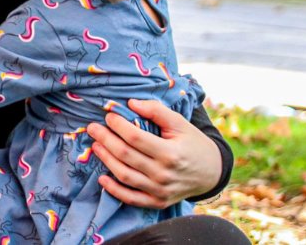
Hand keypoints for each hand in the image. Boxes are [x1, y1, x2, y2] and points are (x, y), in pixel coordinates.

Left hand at [86, 99, 222, 207]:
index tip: (108, 116)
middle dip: (105, 139)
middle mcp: (164, 174)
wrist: (212, 172)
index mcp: (171, 153)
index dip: (118, 125)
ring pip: (124, 176)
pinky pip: (131, 198)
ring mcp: (160, 191)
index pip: (135, 137)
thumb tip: (131, 103)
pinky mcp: (157, 203)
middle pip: (126, 155)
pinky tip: (102, 178)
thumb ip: (156, 111)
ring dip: (106, 160)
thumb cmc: (193, 144)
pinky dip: (114, 190)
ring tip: (96, 146)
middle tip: (93, 128)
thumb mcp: (180, 124)